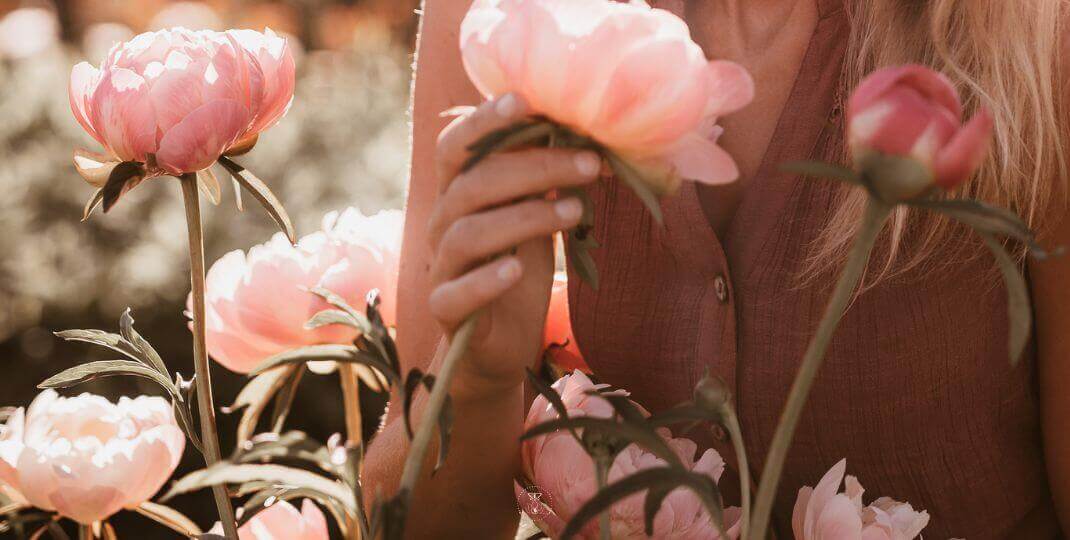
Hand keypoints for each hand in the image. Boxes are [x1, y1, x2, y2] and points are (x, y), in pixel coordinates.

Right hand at [427, 93, 599, 398]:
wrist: (502, 345)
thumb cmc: (518, 269)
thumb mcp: (535, 217)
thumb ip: (545, 181)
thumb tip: (589, 136)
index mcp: (459, 193)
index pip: (455, 146)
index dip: (483, 121)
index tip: (525, 101)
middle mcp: (442, 224)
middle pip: (474, 183)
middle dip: (535, 167)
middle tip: (591, 162)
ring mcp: (441, 267)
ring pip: (469, 233)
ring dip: (526, 216)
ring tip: (576, 211)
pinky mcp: (446, 310)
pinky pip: (456, 293)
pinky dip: (487, 279)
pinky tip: (518, 269)